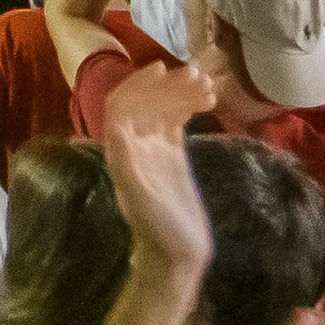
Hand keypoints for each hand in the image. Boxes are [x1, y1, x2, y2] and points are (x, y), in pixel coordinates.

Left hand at [91, 56, 214, 278]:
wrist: (177, 255)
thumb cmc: (158, 230)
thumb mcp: (140, 198)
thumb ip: (128, 165)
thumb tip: (116, 128)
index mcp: (121, 151)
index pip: (122, 106)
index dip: (137, 84)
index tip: (163, 69)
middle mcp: (134, 146)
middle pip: (145, 102)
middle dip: (167, 85)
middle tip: (199, 75)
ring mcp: (154, 150)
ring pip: (163, 108)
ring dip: (181, 92)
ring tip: (209, 84)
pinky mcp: (173, 157)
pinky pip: (176, 121)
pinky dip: (189, 106)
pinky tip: (208, 99)